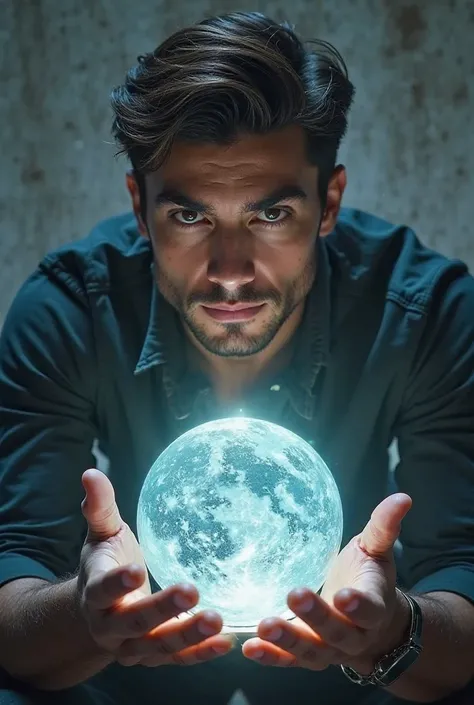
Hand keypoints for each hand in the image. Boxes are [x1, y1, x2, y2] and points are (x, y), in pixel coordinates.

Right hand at [78, 468, 233, 666]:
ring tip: (216, 620)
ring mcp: (132, 646)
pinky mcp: (155, 656)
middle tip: (192, 591)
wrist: (95, 612)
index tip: (136, 571)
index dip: (118, 583)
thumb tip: (90, 473)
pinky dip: (201, 653)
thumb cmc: (105, 563)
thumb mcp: (102, 535)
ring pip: (159, 645)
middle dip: (162, 609)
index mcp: (95, 592)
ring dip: (188, 636)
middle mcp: (110, 626)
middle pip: (135, 621)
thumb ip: (100, 508)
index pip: (103, 590)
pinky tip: (226, 641)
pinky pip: (178, 658)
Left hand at [242, 493, 411, 672]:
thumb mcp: (377, 551)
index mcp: (374, 608)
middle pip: (337, 632)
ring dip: (288, 641)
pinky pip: (289, 660)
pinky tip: (250, 648)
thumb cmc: (369, 577)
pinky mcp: (306, 655)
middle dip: (316, 617)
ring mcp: (329, 650)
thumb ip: (384, 527)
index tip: (343, 595)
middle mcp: (354, 636)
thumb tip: (402, 498)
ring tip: (265, 626)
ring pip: (311, 651)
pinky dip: (271, 657)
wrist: (373, 624)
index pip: (369, 609)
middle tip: (295, 594)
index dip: (358, 605)